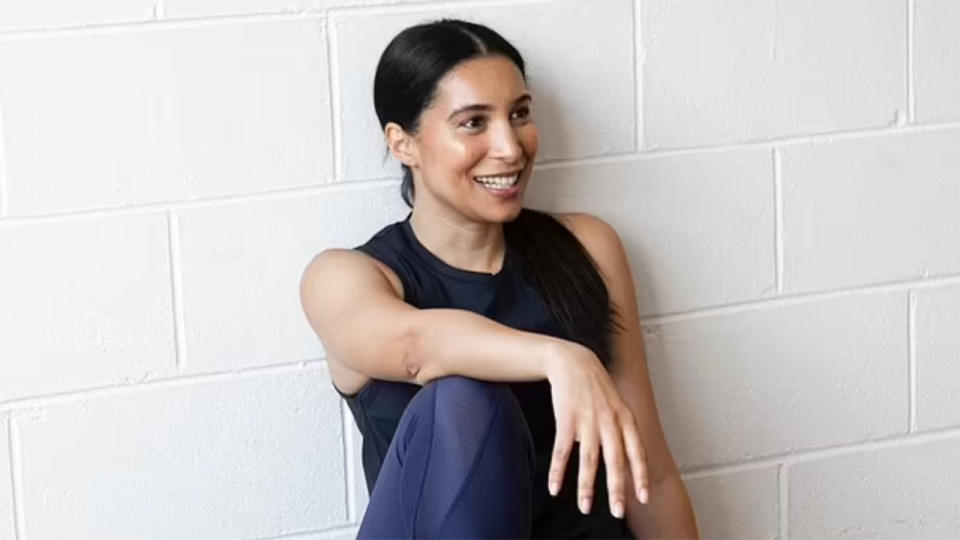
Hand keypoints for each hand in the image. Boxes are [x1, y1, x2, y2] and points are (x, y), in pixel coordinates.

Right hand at [544, 341, 649, 517]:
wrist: (572, 361)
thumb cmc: (596, 387)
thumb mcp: (617, 404)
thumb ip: (622, 430)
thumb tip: (627, 459)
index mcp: (625, 418)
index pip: (637, 452)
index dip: (640, 476)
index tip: (644, 497)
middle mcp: (609, 421)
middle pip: (615, 460)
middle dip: (616, 488)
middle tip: (618, 511)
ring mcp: (587, 420)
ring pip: (589, 460)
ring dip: (586, 486)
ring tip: (586, 508)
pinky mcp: (566, 419)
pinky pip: (562, 451)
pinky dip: (558, 471)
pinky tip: (554, 488)